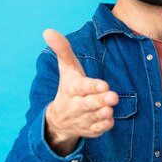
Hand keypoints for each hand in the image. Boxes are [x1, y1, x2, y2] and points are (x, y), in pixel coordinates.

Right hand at [42, 29, 118, 155]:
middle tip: (113, 96)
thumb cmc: (68, 88)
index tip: (103, 84)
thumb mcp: (66, 69)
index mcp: (71, 89)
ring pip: (93, 117)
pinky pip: (96, 131)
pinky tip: (110, 121)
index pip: (81, 87)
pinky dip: (103, 127)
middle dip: (100, 100)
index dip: (91, 86)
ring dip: (102, 114)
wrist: (58, 120)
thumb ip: (62, 50)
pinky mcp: (89, 130)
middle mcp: (76, 105)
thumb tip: (48, 30)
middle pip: (88, 104)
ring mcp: (82, 118)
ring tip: (110, 109)